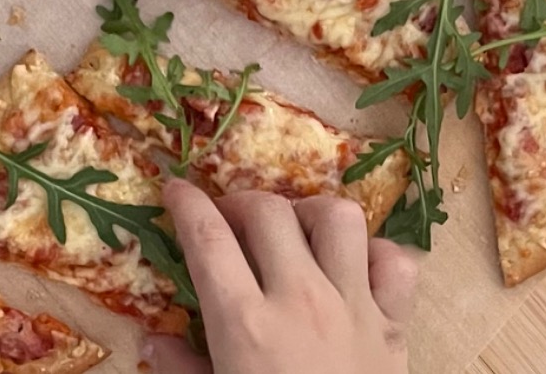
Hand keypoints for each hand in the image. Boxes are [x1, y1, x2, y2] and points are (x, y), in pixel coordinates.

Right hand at [146, 181, 417, 373]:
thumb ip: (184, 370)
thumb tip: (150, 342)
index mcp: (244, 323)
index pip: (207, 236)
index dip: (186, 203)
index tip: (174, 190)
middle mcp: (299, 299)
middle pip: (268, 212)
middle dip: (240, 203)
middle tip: (227, 220)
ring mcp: (353, 307)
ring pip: (337, 218)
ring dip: (308, 214)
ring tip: (291, 233)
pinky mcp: (394, 327)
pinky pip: (395, 263)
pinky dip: (374, 255)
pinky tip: (352, 269)